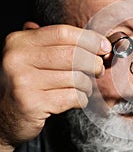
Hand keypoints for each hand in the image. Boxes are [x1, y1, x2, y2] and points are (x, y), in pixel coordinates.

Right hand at [0, 23, 110, 145]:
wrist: (3, 118)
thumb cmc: (26, 84)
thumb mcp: (31, 57)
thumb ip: (54, 44)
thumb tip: (97, 41)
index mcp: (19, 42)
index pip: (63, 32)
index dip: (89, 39)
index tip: (104, 46)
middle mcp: (17, 59)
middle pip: (73, 55)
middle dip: (94, 62)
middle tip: (98, 69)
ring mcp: (23, 82)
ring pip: (76, 77)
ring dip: (87, 84)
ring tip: (84, 87)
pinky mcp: (32, 104)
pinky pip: (73, 97)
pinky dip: (82, 99)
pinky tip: (77, 99)